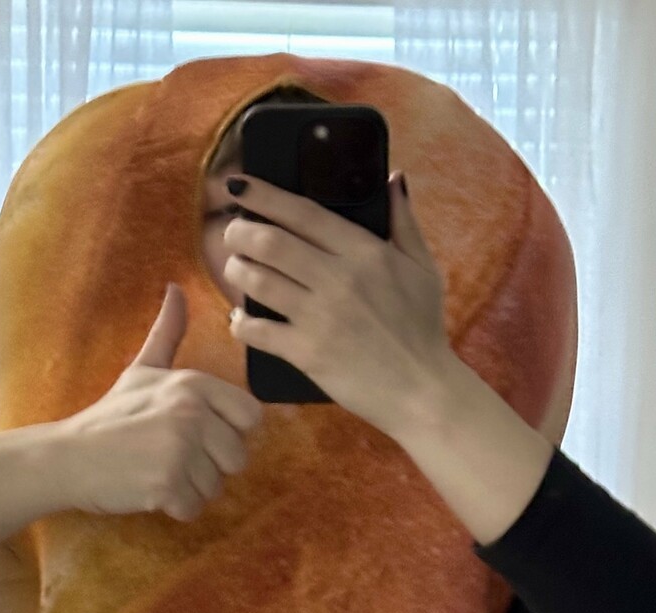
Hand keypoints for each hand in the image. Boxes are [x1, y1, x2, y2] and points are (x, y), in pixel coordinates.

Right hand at [55, 283, 263, 521]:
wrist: (69, 455)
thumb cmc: (110, 415)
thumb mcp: (142, 368)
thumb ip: (168, 333)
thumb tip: (177, 288)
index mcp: (194, 384)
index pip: (251, 416)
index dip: (231, 431)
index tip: (201, 434)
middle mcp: (192, 413)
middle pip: (237, 457)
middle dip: (210, 466)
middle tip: (172, 457)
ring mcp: (180, 449)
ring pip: (216, 486)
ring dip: (190, 488)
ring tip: (156, 471)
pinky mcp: (167, 484)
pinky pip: (194, 508)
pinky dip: (175, 507)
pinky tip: (149, 489)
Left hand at [223, 170, 455, 439]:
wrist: (421, 391)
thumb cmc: (423, 329)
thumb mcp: (423, 268)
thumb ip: (404, 221)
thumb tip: (394, 179)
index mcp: (364, 252)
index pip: (302, 213)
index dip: (263, 195)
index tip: (238, 186)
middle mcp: (337, 279)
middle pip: (270, 241)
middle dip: (240, 232)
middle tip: (232, 234)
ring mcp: (319, 317)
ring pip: (258, 280)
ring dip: (236, 271)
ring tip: (235, 270)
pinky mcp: (307, 353)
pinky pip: (257, 331)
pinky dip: (241, 323)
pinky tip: (240, 319)